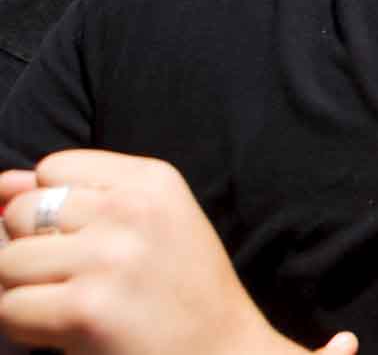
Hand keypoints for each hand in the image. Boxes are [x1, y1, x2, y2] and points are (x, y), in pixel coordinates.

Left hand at [0, 151, 352, 354]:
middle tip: (77, 279)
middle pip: (22, 214)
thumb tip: (0, 185)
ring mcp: (108, 258)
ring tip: (71, 305)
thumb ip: (76, 197)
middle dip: (33, 250)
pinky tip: (67, 332)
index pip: (53, 170)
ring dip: (26, 291)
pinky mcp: (86, 309)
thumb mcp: (149, 223)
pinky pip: (10, 309)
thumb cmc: (181, 290)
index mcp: (152, 180)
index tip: (86, 240)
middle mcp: (131, 210)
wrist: (225, 350)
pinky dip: (27, 327)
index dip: (52, 209)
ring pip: (8, 263)